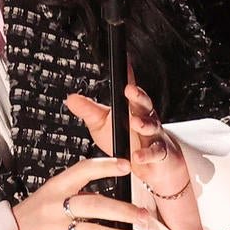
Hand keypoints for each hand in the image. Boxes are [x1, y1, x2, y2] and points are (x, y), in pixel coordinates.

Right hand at [11, 157, 149, 229]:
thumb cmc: (35, 215)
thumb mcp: (51, 195)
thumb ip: (79, 194)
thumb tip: (114, 200)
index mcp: (56, 186)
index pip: (83, 170)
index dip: (105, 167)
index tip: (126, 166)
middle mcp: (55, 205)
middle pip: (94, 204)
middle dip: (123, 211)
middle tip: (144, 216)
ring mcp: (53, 227)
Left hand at [64, 64, 189, 197]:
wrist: (151, 167)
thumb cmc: (126, 142)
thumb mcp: (102, 125)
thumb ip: (89, 111)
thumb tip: (71, 98)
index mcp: (131, 108)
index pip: (130, 90)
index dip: (127, 76)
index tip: (124, 62)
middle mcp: (145, 118)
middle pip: (143, 103)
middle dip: (138, 96)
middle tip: (129, 90)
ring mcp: (154, 135)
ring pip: (151, 126)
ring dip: (144, 124)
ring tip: (135, 122)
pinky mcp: (159, 153)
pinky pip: (154, 153)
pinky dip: (146, 154)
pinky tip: (137, 156)